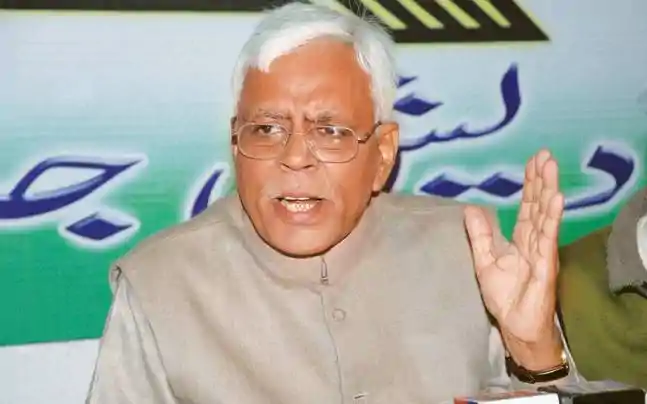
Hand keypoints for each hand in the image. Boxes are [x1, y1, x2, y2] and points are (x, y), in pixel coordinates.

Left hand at [464, 150, 564, 369]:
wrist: (515, 325)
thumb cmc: (504, 295)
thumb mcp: (485, 260)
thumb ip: (480, 235)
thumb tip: (470, 208)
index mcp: (521, 238)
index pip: (527, 206)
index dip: (530, 184)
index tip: (533, 161)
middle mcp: (534, 240)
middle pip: (539, 205)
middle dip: (541, 180)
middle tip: (545, 155)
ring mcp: (542, 251)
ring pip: (545, 216)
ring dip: (548, 192)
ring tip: (551, 168)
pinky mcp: (545, 264)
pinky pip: (548, 238)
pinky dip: (552, 218)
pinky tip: (556, 200)